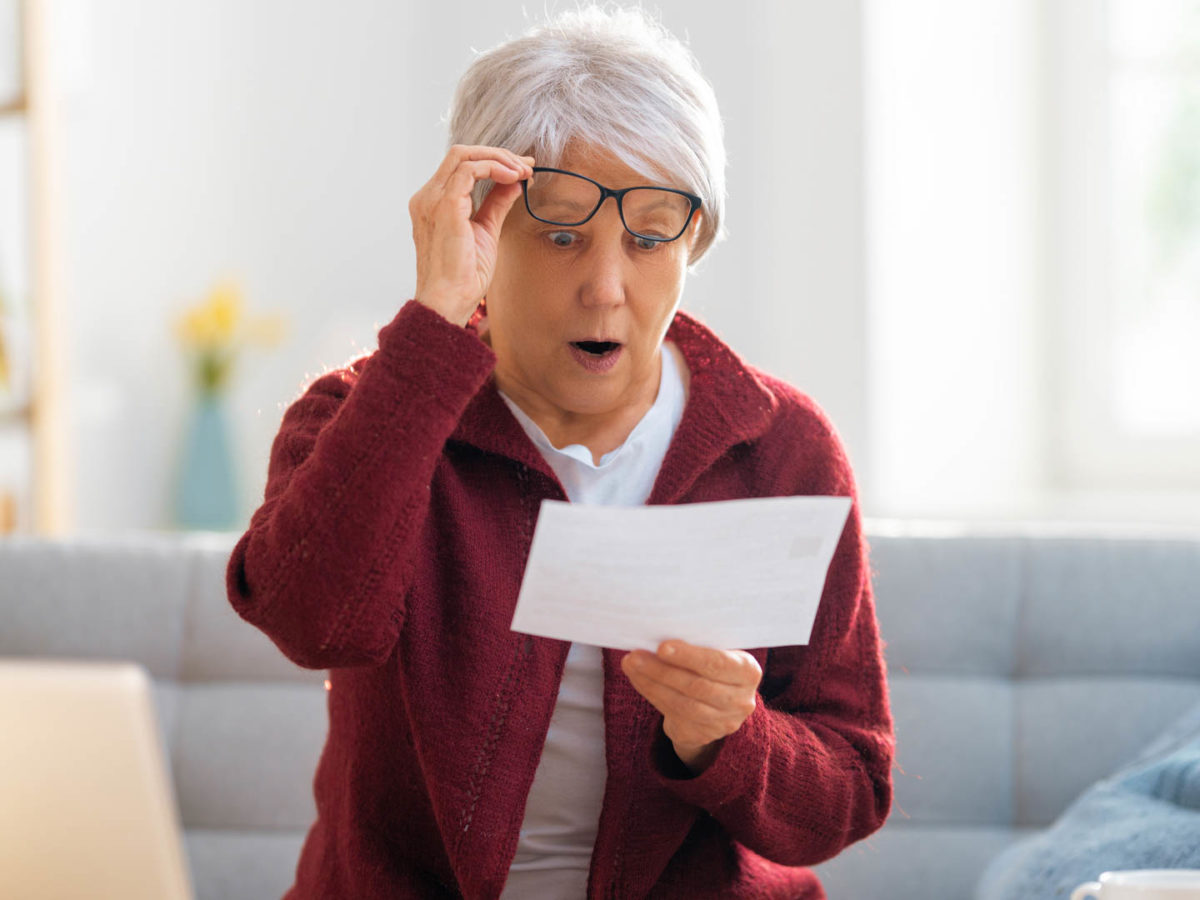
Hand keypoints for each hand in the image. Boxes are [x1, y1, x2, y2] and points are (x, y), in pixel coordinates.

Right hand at [407, 144, 533, 325]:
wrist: (451, 300)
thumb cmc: (464, 276)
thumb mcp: (486, 230)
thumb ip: (496, 204)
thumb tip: (515, 183)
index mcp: (433, 203)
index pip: (460, 166)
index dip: (493, 161)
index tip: (521, 169)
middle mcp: (428, 197)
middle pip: (461, 154)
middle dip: (498, 154)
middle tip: (526, 165)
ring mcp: (433, 199)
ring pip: (465, 155)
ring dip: (500, 159)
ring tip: (524, 171)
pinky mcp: (445, 205)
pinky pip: (469, 170)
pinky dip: (495, 168)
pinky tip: (514, 178)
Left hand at [620, 640, 762, 773]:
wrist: (715, 702)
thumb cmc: (711, 665)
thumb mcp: (715, 651)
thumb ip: (698, 644)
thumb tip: (657, 631)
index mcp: (748, 671)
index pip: (718, 663)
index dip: (689, 656)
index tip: (662, 647)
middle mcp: (742, 700)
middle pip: (698, 686)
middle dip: (662, 670)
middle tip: (635, 655)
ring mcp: (724, 722)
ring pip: (683, 704)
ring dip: (652, 683)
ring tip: (632, 665)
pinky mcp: (704, 735)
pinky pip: (673, 715)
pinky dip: (652, 694)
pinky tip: (638, 680)